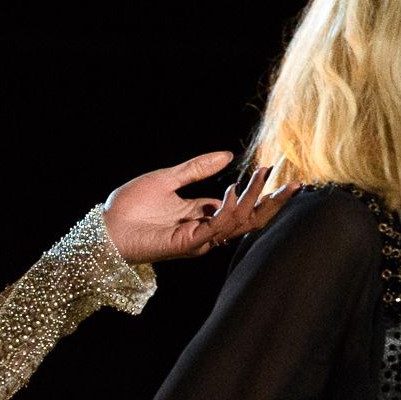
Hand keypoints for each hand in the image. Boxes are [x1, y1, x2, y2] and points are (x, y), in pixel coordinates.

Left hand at [103, 153, 287, 264]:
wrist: (105, 226)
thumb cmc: (129, 206)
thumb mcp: (167, 179)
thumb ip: (196, 168)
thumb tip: (227, 155)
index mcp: (200, 215)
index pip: (241, 206)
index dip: (261, 190)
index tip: (278, 170)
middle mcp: (203, 229)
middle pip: (248, 220)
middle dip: (272, 202)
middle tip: (296, 183)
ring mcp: (197, 238)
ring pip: (237, 223)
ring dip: (253, 200)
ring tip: (264, 177)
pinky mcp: (186, 244)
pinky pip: (216, 228)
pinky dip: (228, 210)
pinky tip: (234, 191)